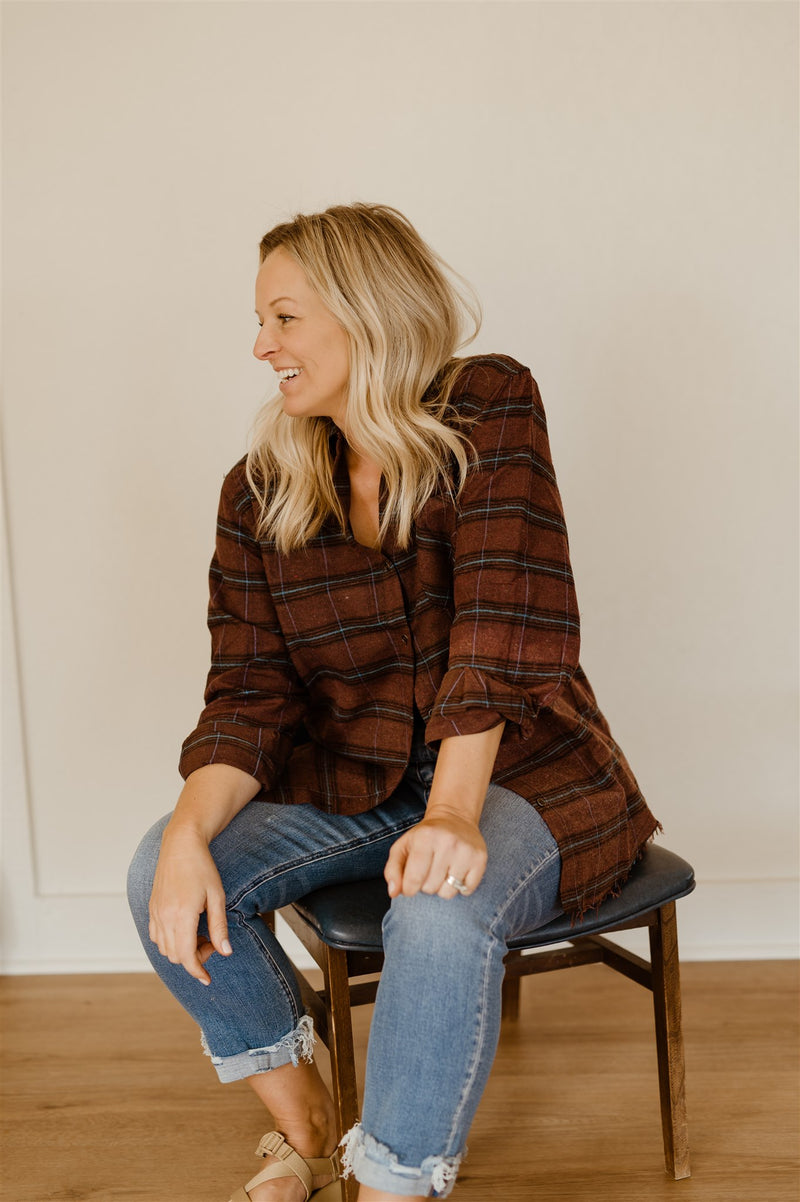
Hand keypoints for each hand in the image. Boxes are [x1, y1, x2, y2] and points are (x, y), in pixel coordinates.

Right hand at [148, 825, 231, 985]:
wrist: (180, 844)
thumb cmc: (202, 867)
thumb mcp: (217, 896)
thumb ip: (219, 926)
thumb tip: (225, 952)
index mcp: (181, 916)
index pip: (186, 957)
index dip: (197, 971)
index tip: (207, 979)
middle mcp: (164, 917)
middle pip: (175, 956)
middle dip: (194, 958)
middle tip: (211, 942)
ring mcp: (155, 912)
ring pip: (164, 948)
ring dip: (181, 950)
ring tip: (200, 933)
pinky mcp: (152, 907)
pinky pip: (156, 935)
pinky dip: (170, 940)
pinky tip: (185, 928)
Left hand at [384, 810, 486, 899]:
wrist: (454, 818)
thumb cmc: (424, 837)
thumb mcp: (402, 847)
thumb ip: (392, 870)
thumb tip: (394, 893)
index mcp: (425, 837)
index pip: (413, 879)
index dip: (408, 889)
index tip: (410, 885)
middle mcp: (447, 842)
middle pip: (430, 888)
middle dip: (425, 885)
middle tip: (428, 871)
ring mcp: (466, 851)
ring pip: (448, 892)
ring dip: (442, 888)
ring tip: (442, 872)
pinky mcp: (480, 859)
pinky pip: (466, 890)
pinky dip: (459, 887)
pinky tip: (456, 872)